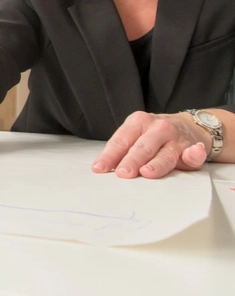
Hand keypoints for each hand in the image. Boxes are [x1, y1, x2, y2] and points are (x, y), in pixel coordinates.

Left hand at [92, 111, 208, 178]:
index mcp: (138, 122)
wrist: (190, 125)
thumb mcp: (137, 135)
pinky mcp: (194, 148)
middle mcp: (158, 128)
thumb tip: (101, 167)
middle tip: (123, 173)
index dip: (109, 155)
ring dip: (157, 163)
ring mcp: (177, 138)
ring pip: (165, 154)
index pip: (120, 141)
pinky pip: (194, 153)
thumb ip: (123, 150)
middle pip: (142, 147)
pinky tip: (194, 152)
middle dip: (132, 161)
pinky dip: (195, 153)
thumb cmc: (155, 135)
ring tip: (147, 172)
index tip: (100, 168)